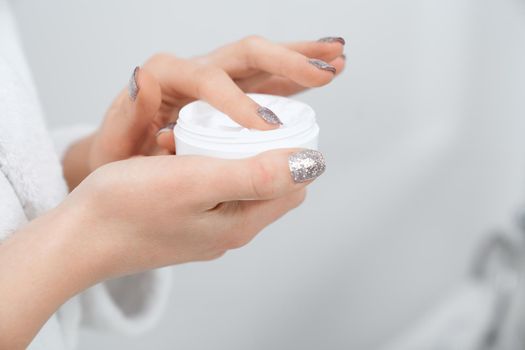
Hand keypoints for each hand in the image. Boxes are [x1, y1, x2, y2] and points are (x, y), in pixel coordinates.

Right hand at [0, 148, 324, 347]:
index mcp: (240, 223)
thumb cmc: (130, 206)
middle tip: (239, 125)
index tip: (274, 123)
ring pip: (241, 184)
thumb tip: (311, 165)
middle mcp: (230, 231)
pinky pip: (214, 190)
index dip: (293, 151)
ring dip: (233, 156)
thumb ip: (257, 175)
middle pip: (270, 185)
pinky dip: (209, 166)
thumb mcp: (198, 182)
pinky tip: (185, 154)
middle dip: (264, 152)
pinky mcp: (188, 224)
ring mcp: (209, 230)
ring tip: (207, 136)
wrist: (80, 236)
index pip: (294, 185)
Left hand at [63, 36, 344, 188]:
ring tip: (338, 60)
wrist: (125, 160)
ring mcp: (220, 82)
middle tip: (323, 73)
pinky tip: (327, 74)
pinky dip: (298, 80)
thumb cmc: (120, 155)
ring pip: (266, 62)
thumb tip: (143, 78)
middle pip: (247, 54)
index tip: (267, 127)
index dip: (239, 101)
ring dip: (303, 60)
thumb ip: (127, 115)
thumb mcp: (115, 144)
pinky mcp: (236, 97)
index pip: (210, 79)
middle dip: (287, 61)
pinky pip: (270, 84)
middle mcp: (198, 71)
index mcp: (168, 78)